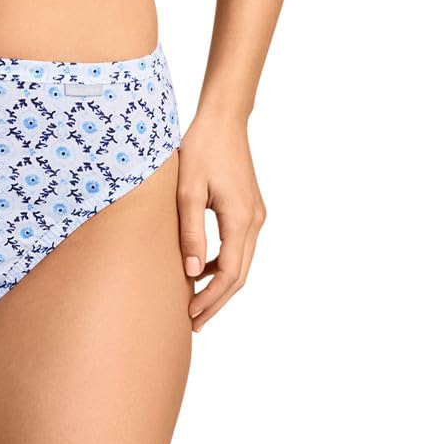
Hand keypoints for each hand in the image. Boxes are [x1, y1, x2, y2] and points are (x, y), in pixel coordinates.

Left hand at [174, 116, 265, 331]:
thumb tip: (192, 274)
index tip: (190, 315)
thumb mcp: (187, 192)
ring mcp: (256, 215)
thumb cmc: (201, 149)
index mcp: (240, 218)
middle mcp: (255, 220)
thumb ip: (190, 234)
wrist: (224, 120)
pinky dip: (224, 266)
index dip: (211, 298)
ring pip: (242, 263)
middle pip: (240, 275)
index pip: (230, 273)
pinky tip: (202, 273)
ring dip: (221, 286)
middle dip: (217, 301)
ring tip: (196, 305)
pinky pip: (240, 247)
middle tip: (193, 324)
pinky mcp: (249, 210)